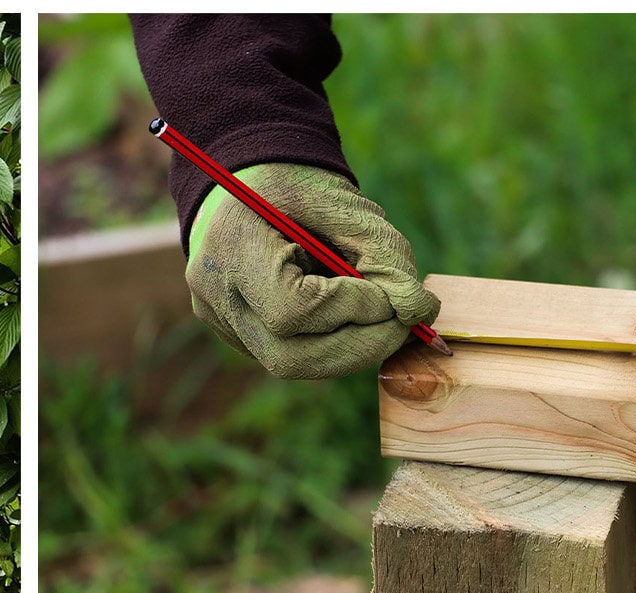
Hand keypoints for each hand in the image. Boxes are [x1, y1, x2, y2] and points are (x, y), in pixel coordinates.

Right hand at [186, 163, 440, 378]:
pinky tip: (346, 313)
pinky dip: (331, 343)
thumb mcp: (342, 202)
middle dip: (361, 345)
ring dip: (351, 348)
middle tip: (403, 322)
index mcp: (232, 250)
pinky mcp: (236, 335)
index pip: (293, 309)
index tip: (390, 291)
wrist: (241, 184)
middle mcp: (217, 297)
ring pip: (293, 365)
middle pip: (291, 357)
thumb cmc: (293, 187)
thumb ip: (385, 253)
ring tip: (379, 315)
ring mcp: (221, 322)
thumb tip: (418, 311)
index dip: (352, 308)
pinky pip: (291, 355)